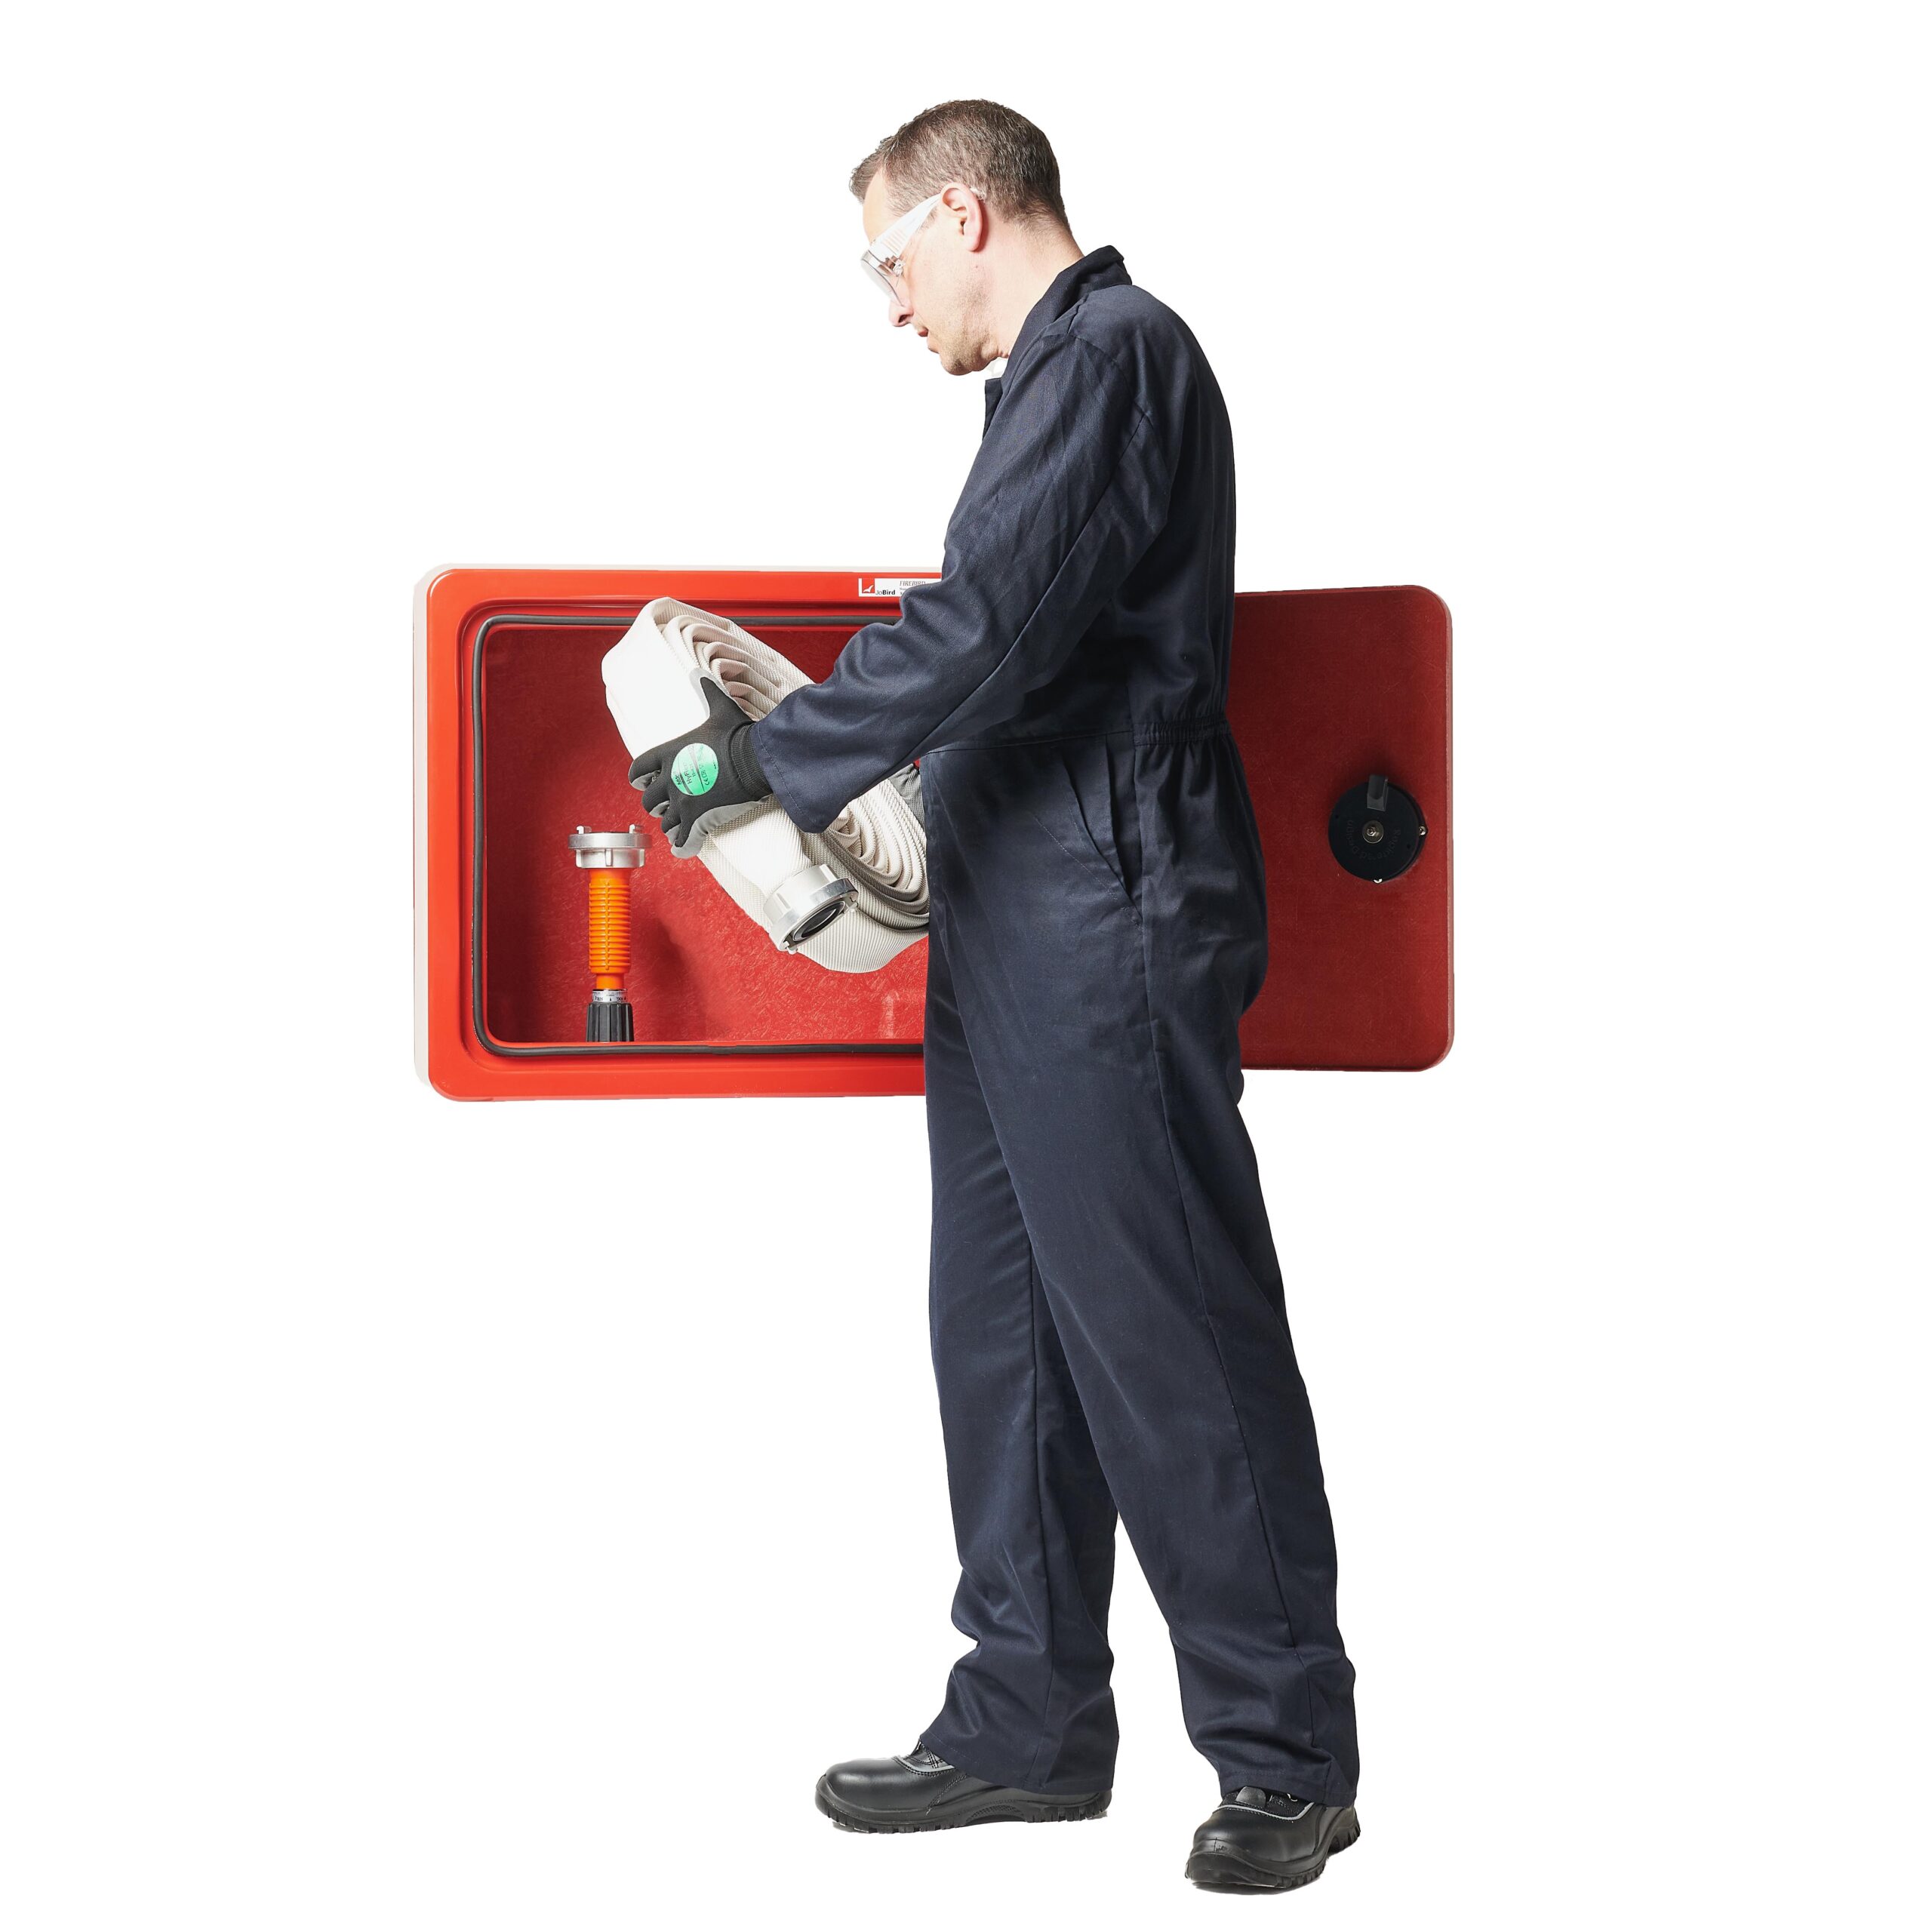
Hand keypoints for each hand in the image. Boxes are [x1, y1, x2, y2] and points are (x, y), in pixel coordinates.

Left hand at [627, 676, 772, 853]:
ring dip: (671, 824)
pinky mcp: (698, 820)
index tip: (643, 782)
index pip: (638, 769)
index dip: (639, 778)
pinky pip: (683, 841)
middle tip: (667, 805)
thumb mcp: (720, 709)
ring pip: (665, 822)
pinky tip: (683, 848)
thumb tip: (699, 673)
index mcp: (670, 753)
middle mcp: (671, 780)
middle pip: (648, 801)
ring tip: (678, 826)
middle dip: (656, 804)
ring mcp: (683, 802)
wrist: (757, 760)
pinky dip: (682, 846)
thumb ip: (706, 691)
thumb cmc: (739, 735)